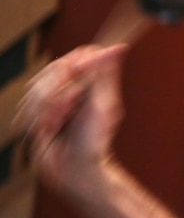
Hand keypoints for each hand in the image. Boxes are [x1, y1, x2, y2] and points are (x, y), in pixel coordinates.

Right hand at [14, 44, 127, 195]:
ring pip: (39, 87)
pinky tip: (49, 129)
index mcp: (89, 82)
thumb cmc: (94, 140)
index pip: (78, 56)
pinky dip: (40, 118)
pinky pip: (29, 106)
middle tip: (69, 109)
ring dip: (51, 107)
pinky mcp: (34, 114)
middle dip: (60, 90)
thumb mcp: (103, 104)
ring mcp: (50, 99)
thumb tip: (119, 47)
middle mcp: (69, 87)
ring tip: (61, 123)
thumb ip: (105, 74)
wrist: (74, 169)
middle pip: (56, 69)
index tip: (76, 76)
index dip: (75, 64)